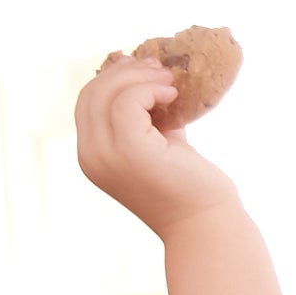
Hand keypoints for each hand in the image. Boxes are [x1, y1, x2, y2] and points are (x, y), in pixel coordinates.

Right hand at [73, 53, 240, 235]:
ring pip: (106, 93)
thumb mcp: (161, 143)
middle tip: (159, 68)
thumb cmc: (191, 188)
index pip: (87, 103)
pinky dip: (149, 90)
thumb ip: (148, 116)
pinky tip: (172, 96)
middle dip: (124, 73)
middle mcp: (91, 156)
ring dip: (140, 78)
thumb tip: (148, 75)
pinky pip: (127, 102)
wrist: (208, 226)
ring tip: (170, 83)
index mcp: (93, 155)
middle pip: (91, 93)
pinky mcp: (130, 150)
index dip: (111, 79)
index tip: (144, 68)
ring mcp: (106, 154)